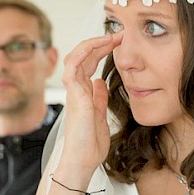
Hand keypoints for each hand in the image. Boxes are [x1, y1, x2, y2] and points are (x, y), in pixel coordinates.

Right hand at [58, 32, 122, 178]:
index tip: (120, 42)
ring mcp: (74, 91)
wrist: (82, 160)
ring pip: (76, 57)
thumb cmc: (90, 143)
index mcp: (85, 93)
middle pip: (84, 56)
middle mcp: (77, 89)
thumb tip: (101, 83)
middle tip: (120, 34)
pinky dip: (83, 53)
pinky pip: (73, 67)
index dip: (103, 50)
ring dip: (93, 44)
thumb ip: (99, 98)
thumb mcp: (101, 116)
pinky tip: (97, 46)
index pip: (90, 63)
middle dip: (100, 43)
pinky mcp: (74, 95)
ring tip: (111, 36)